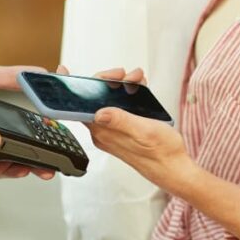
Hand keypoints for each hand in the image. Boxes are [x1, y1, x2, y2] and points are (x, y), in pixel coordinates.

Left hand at [59, 64, 189, 188]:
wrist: (175, 168)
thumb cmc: (163, 153)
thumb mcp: (144, 132)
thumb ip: (121, 121)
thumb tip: (99, 112)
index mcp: (104, 132)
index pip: (78, 106)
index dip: (71, 88)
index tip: (64, 71)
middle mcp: (104, 132)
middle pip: (94, 99)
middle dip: (107, 81)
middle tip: (123, 74)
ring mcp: (113, 132)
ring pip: (108, 101)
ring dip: (120, 87)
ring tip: (138, 80)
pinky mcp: (123, 131)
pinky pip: (118, 108)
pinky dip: (127, 96)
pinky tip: (139, 90)